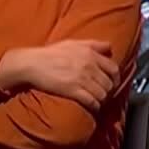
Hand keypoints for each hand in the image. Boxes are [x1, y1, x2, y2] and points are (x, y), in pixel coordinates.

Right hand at [0, 39, 119, 110]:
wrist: (32, 64)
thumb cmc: (50, 53)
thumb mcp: (72, 43)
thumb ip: (93, 44)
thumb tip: (109, 47)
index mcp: (90, 53)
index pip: (114, 68)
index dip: (115, 78)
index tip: (112, 83)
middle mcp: (89, 66)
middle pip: (109, 83)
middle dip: (108, 90)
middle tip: (102, 93)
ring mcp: (82, 79)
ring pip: (103, 94)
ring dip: (101, 99)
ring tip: (96, 100)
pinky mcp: (74, 91)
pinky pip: (92, 102)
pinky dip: (94, 106)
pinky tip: (91, 106)